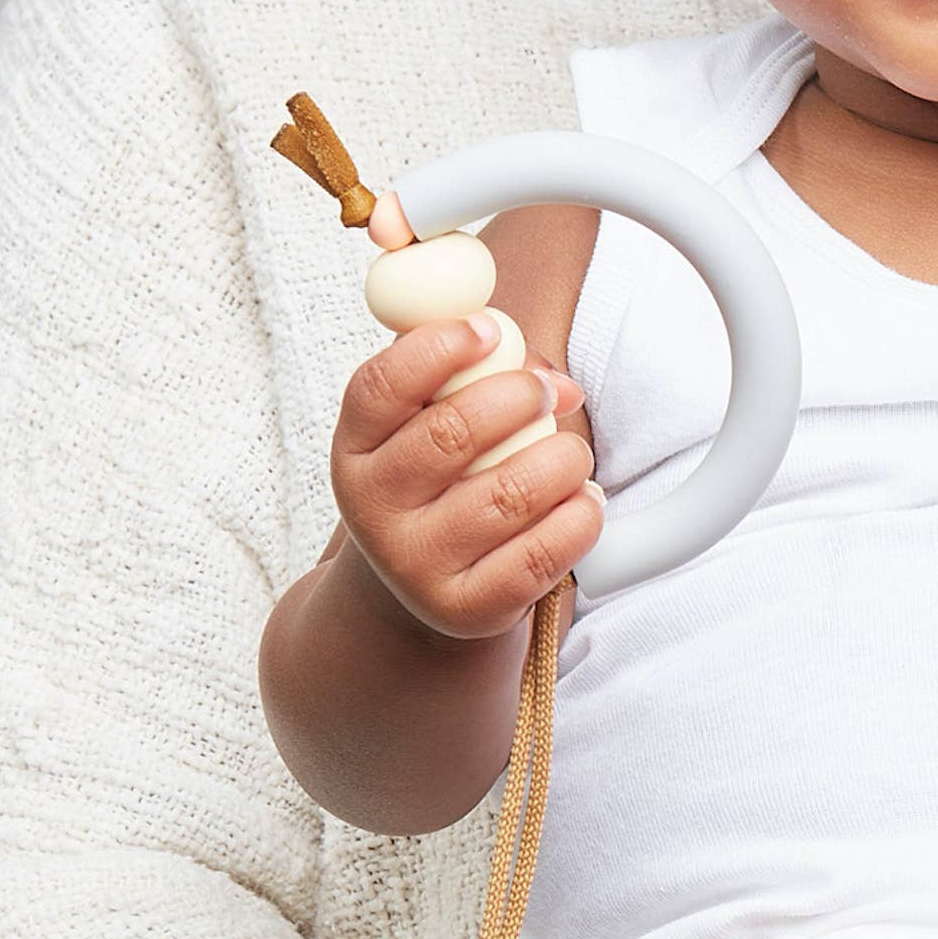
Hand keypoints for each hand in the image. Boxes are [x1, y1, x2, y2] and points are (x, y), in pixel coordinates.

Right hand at [330, 316, 598, 640]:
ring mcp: (417, 566)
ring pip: (510, 492)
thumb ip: (477, 378)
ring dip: (562, 459)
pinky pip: (543, 553)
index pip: (380, 387)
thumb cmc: (443, 484)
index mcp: (354, 450)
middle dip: (517, 398)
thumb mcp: (433, 426)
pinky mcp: (468, 609)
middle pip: (451, 434)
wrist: (424, 589)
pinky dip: (579, 517)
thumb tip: (559, 384)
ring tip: (571, 456)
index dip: (437, 347)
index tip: (488, 329)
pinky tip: (583, 501)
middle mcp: (374, 510)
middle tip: (547, 394)